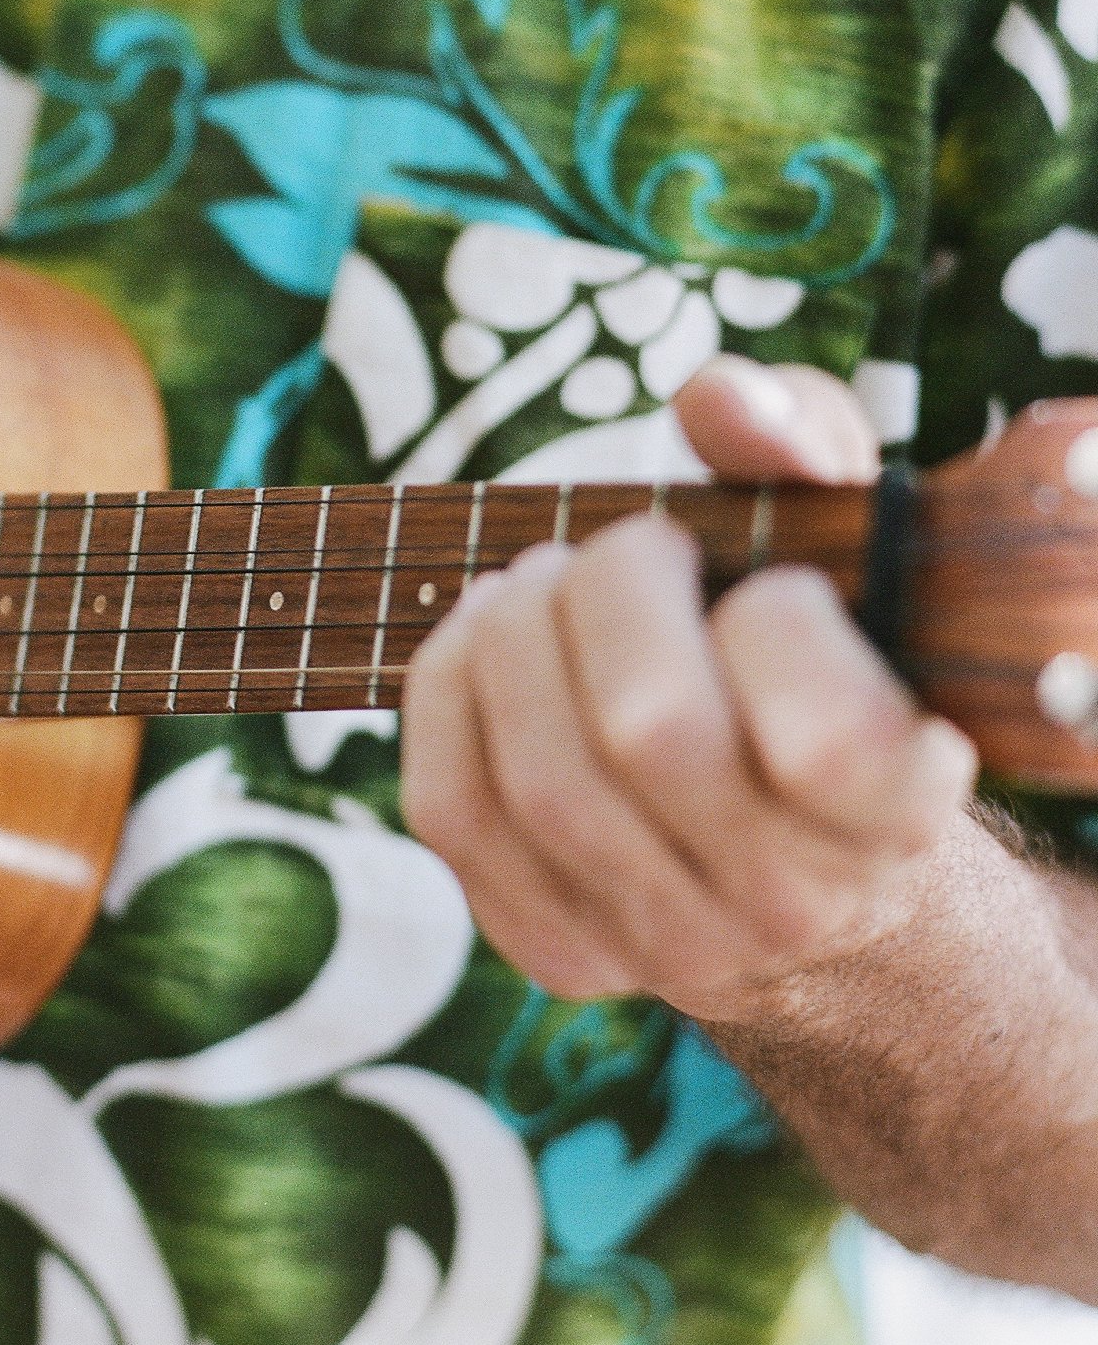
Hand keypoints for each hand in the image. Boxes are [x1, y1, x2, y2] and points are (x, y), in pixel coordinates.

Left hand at [397, 355, 979, 1020]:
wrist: (801, 850)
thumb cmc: (824, 656)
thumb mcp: (848, 541)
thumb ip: (805, 443)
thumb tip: (717, 398)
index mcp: (898, 817)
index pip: (826, 738)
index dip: (779, 623)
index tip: (779, 587)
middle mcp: (790, 905)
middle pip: (650, 733)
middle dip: (614, 591)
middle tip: (635, 549)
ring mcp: (665, 942)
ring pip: (541, 776)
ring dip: (518, 632)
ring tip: (550, 580)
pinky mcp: (555, 946)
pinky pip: (453, 809)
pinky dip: (446, 692)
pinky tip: (487, 637)